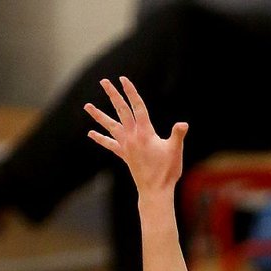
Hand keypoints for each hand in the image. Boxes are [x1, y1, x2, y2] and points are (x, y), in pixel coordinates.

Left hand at [84, 76, 187, 193]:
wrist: (155, 191)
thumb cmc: (167, 172)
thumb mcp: (175, 151)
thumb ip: (178, 135)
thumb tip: (183, 124)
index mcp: (145, 133)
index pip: (137, 107)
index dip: (131, 92)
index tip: (123, 79)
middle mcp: (132, 137)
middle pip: (121, 111)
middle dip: (113, 95)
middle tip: (104, 82)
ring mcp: (126, 146)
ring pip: (110, 126)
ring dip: (98, 115)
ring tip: (87, 106)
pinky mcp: (124, 155)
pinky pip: (110, 144)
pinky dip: (100, 138)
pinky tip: (90, 133)